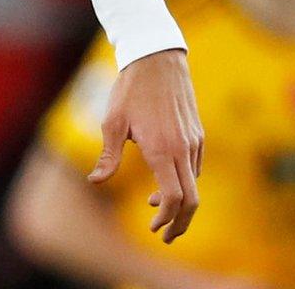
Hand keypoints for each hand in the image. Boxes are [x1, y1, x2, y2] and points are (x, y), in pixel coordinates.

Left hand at [91, 47, 203, 243]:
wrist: (157, 58)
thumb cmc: (129, 90)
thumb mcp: (112, 122)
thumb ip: (108, 156)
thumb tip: (96, 181)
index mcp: (162, 149)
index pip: (175, 197)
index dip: (167, 219)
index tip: (154, 228)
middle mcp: (184, 148)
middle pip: (193, 199)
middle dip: (181, 223)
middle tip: (164, 236)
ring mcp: (194, 141)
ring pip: (194, 183)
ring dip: (179, 201)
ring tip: (155, 206)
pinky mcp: (198, 133)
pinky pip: (195, 167)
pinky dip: (184, 182)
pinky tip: (165, 179)